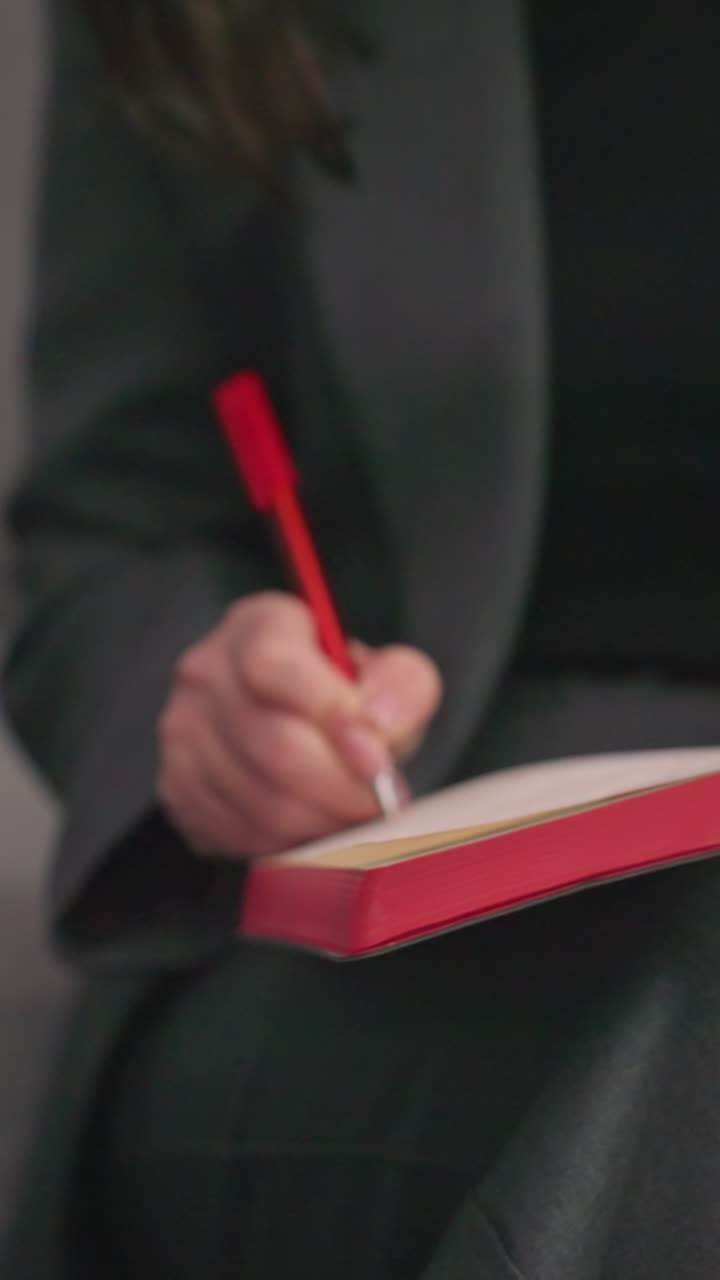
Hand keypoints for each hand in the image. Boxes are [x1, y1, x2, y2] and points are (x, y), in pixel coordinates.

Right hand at [157, 592, 441, 857]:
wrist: (298, 724)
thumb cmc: (344, 697)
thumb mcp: (388, 675)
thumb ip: (400, 686)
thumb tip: (377, 724)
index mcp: (258, 625)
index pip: (273, 665)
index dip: (328, 714)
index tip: (377, 756)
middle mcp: (207, 671)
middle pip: (270, 743)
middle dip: (340, 787)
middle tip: (379, 803)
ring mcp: (183, 730)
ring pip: (258, 799)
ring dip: (321, 822)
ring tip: (352, 817)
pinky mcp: (178, 785)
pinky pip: (238, 833)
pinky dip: (288, 844)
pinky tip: (313, 827)